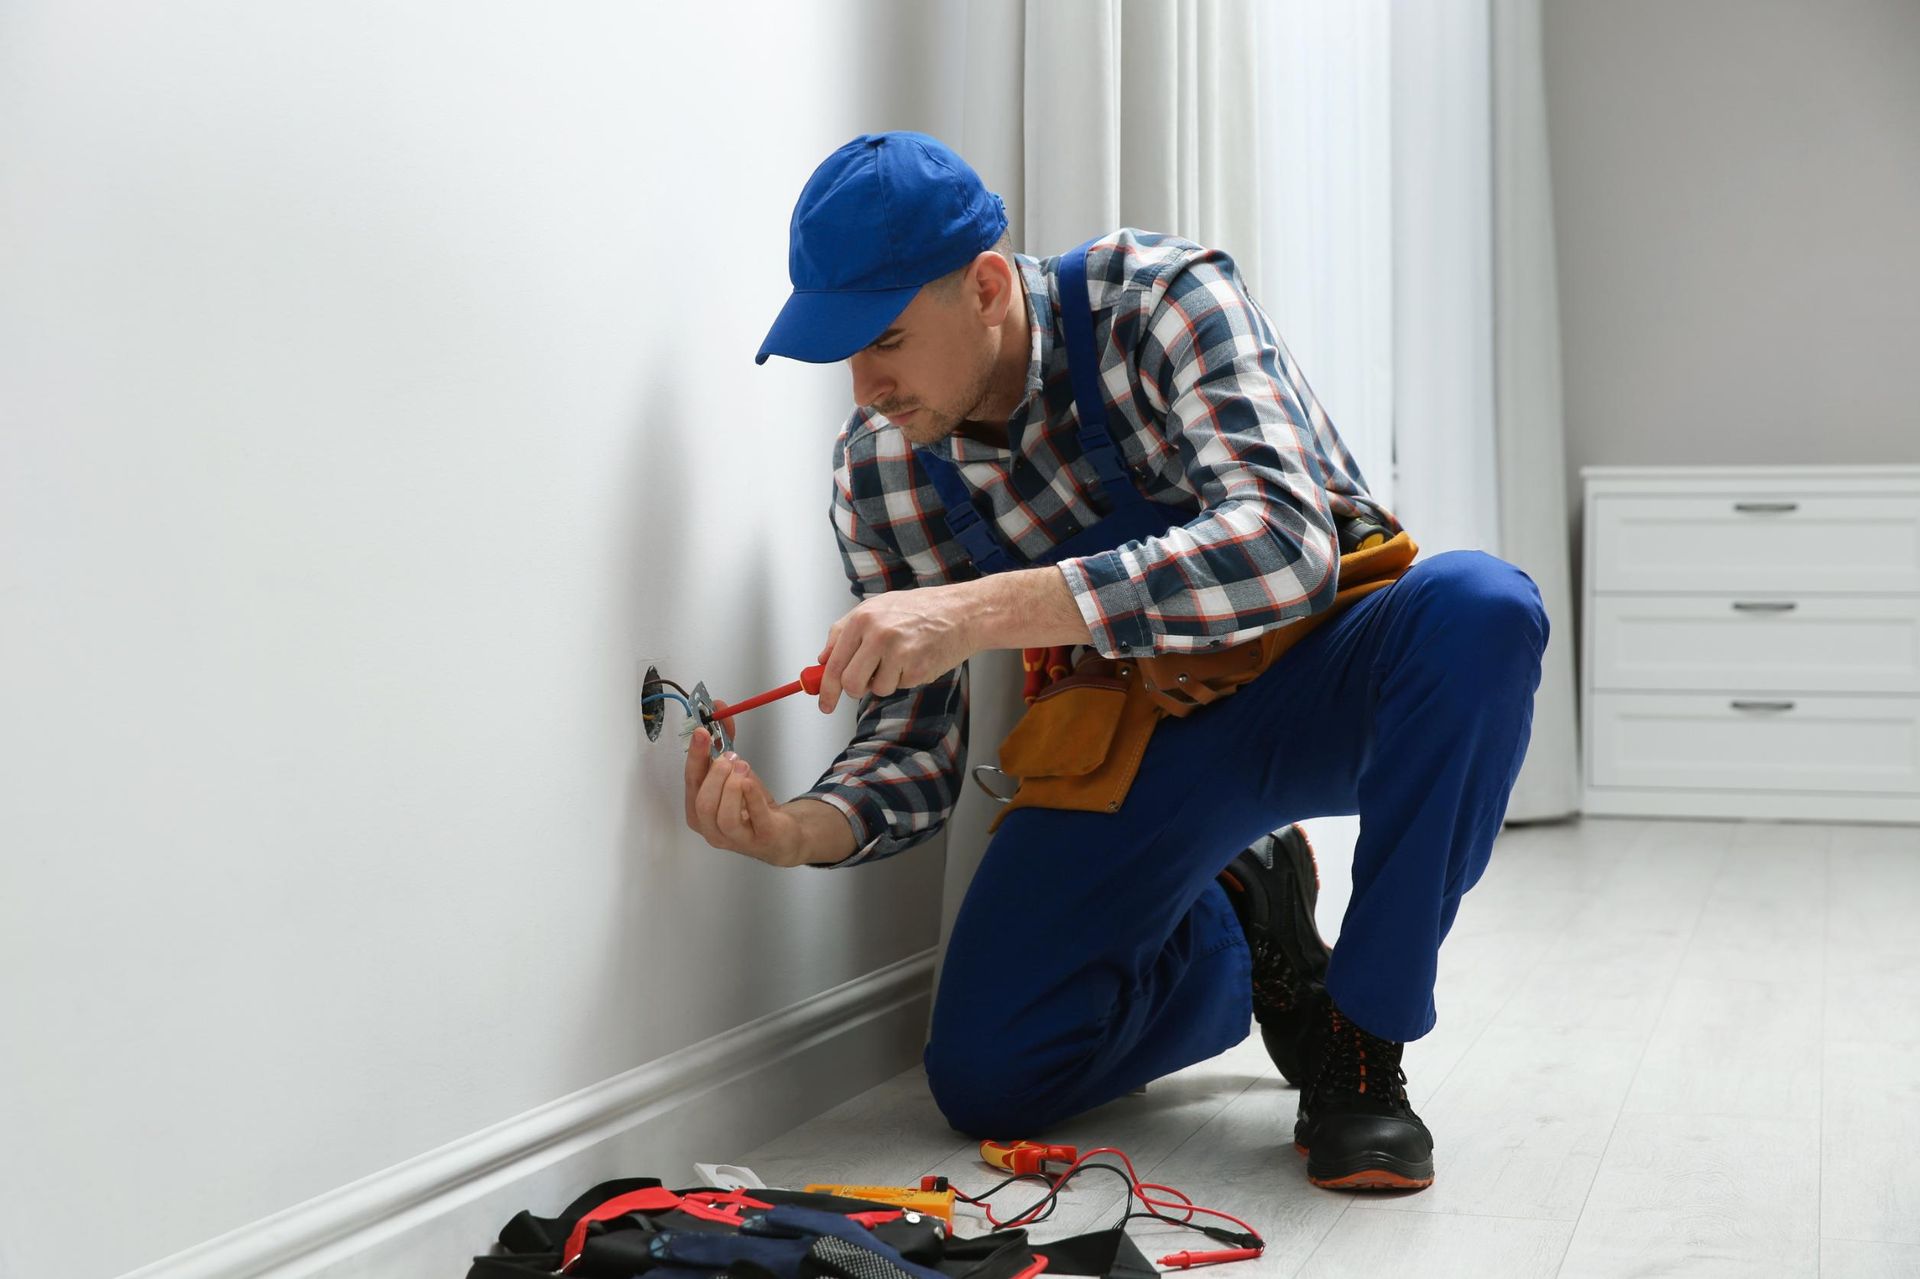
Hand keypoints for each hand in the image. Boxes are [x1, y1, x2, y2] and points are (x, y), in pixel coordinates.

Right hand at [683, 727, 805, 866]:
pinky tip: (750, 781)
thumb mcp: (735, 772)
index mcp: (698, 811)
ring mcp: (735, 839)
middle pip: (703, 802)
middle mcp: (711, 829)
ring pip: (723, 816)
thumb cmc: (751, 804)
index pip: (691, 783)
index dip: (695, 756)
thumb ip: (724, 743)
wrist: (781, 832)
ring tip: (743, 767)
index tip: (702, 732)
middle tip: (731, 757)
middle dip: (716, 774)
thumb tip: (719, 709)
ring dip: (732, 785)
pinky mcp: (761, 839)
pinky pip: (753, 818)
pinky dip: (751, 796)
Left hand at [817, 584, 974, 712]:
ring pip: (877, 689)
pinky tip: (917, 658)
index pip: (834, 664)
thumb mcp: (877, 607)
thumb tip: (824, 658)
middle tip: (867, 682)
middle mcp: (878, 635)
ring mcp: (899, 654)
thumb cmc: (921, 608)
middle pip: (851, 683)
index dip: (826, 689)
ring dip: (886, 681)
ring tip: (901, 657)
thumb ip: (845, 631)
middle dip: (856, 689)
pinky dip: (905, 678)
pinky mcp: (918, 670)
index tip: (825, 703)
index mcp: (863, 618)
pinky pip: (900, 686)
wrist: (962, 613)